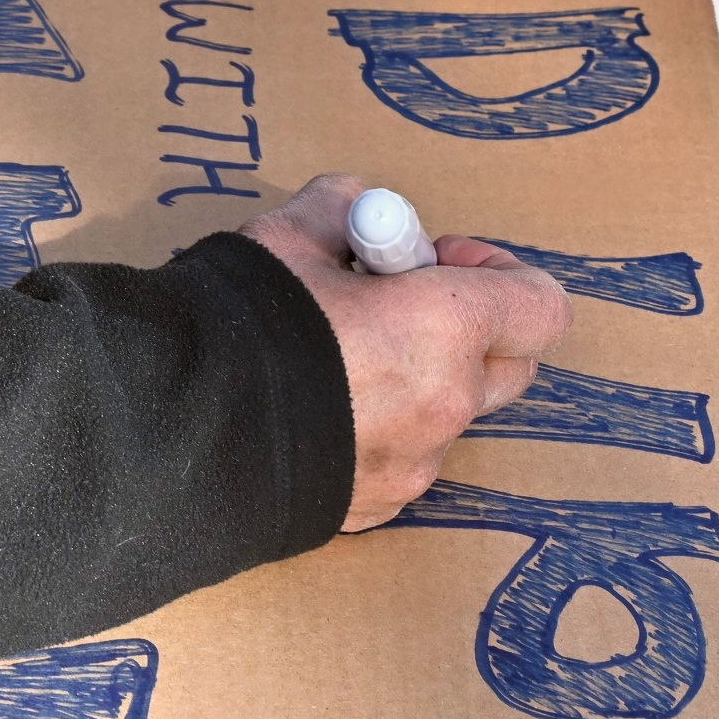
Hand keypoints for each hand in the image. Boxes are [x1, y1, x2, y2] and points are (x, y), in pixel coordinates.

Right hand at [238, 175, 574, 531]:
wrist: (177, 434)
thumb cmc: (243, 327)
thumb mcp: (287, 235)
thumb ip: (342, 212)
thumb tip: (360, 214)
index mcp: (444, 329)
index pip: (542, 306)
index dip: (501, 275)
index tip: (436, 261)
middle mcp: (447, 404)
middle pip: (511, 366)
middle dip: (469, 330)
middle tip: (395, 306)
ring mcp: (415, 465)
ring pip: (449, 415)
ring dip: (418, 381)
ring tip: (337, 360)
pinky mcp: (378, 506)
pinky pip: (403, 457)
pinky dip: (378, 428)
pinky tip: (315, 410)